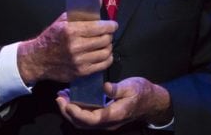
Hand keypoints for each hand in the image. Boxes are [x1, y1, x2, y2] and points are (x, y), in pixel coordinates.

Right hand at [17, 12, 117, 83]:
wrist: (38, 59)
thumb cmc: (51, 37)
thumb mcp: (62, 20)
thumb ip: (81, 11)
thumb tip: (99, 0)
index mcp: (71, 30)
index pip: (99, 27)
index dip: (110, 25)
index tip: (113, 25)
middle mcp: (76, 46)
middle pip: (105, 39)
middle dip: (109, 35)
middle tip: (108, 33)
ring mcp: (79, 61)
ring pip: (106, 52)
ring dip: (109, 46)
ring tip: (105, 43)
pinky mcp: (81, 72)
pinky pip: (103, 64)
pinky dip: (107, 58)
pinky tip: (104, 53)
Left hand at [56, 77, 172, 130]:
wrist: (152, 101)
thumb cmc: (142, 92)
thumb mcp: (131, 87)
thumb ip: (118, 89)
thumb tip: (105, 88)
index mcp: (113, 115)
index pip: (90, 119)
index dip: (76, 112)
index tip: (66, 102)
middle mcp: (107, 122)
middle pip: (82, 124)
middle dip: (68, 112)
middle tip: (59, 98)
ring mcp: (106, 121)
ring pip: (83, 122)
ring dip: (70, 111)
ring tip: (62, 97)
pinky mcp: (104, 116)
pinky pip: (87, 117)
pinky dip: (77, 109)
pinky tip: (73, 98)